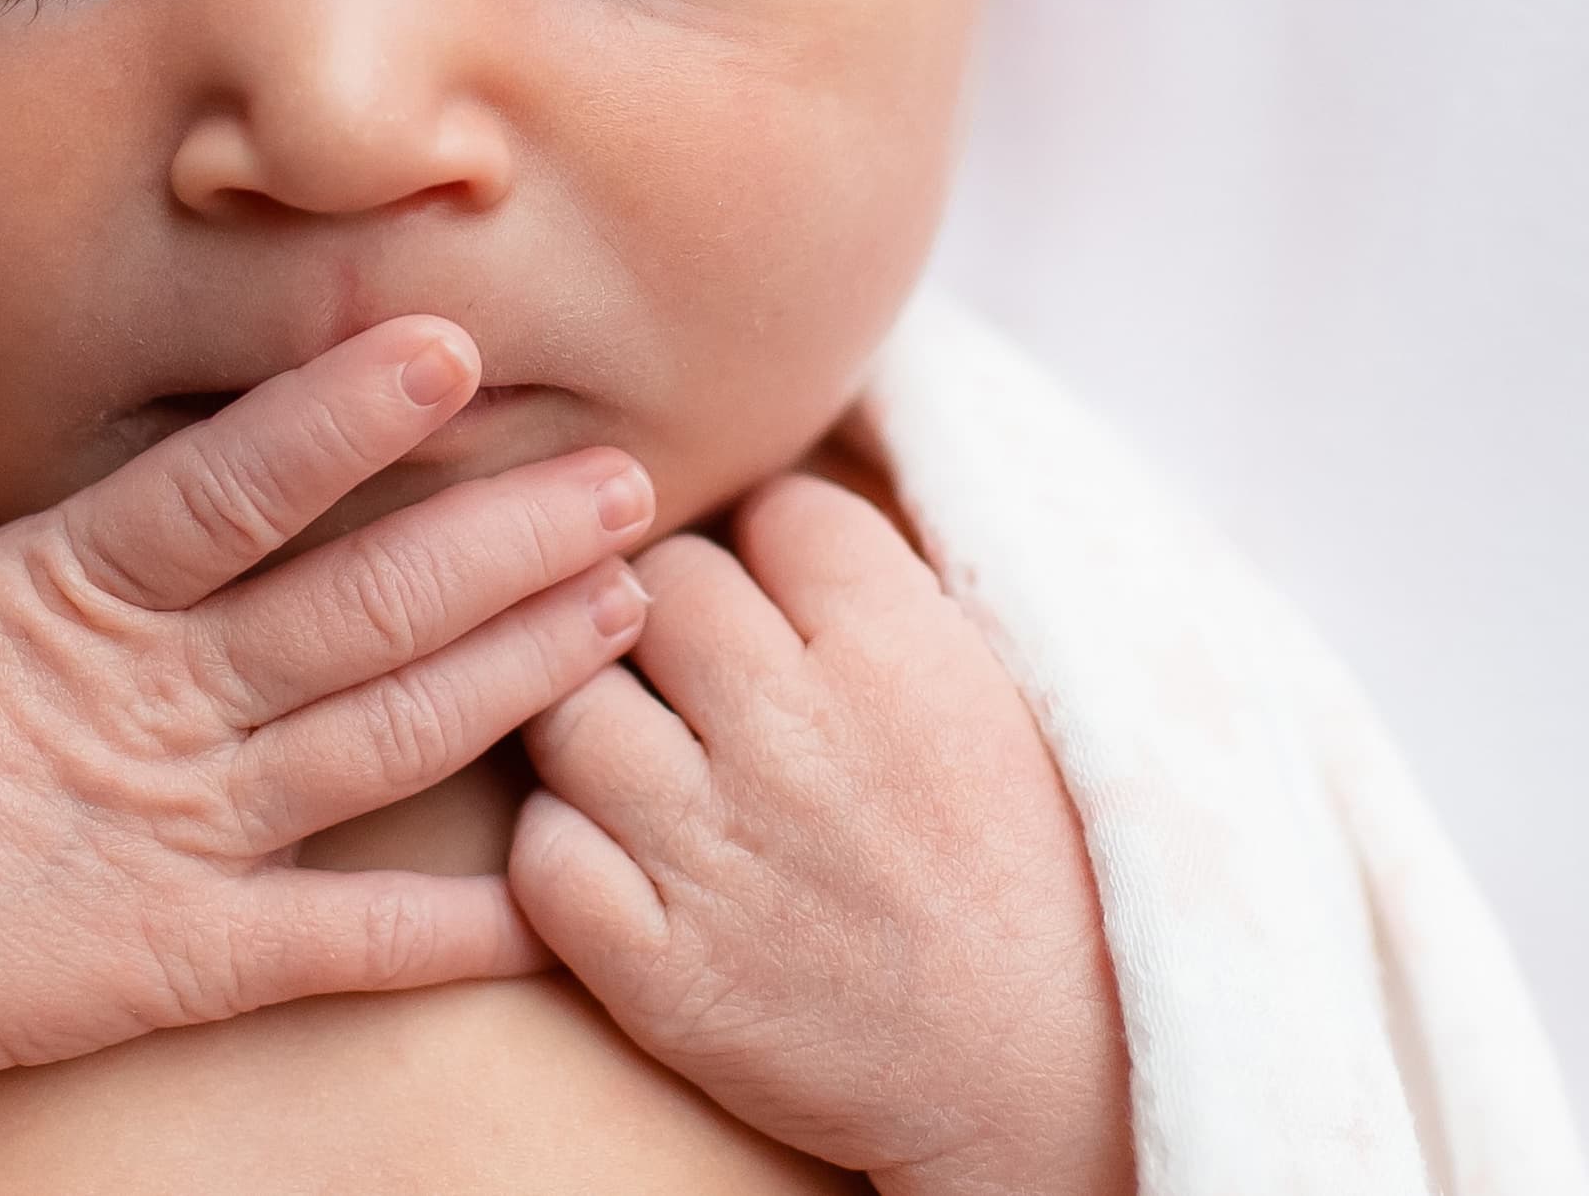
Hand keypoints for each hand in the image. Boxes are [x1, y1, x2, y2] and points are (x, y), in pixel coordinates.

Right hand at [0, 317, 659, 1193]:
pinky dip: (462, 923)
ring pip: (386, 740)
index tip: (452, 349)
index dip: (340, 420)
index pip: (223, 488)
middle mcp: (149, 701)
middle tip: (633, 483)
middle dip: (508, 542)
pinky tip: (561, 886)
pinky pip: (352, 940)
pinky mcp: (194, 954)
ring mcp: (181, 829)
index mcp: (72, 593)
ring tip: (629, 607)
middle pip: (357, 607)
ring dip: (521, 675)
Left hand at [510, 476, 1131, 1195]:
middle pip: (659, 588)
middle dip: (675, 624)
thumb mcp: (1006, 700)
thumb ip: (898, 601)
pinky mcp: (661, 972)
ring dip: (597, 729)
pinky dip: (564, 851)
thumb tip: (788, 511)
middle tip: (704, 684)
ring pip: (568, 710)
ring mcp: (718, 854)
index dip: (775, 553)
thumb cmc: (1036, 881)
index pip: (777, 512)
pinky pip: (540, 854)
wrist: (1048, 1076)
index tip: (789, 605)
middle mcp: (797, 735)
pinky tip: (620, 861)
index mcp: (902, 652)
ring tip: (650, 768)